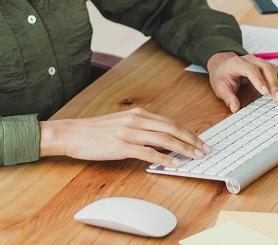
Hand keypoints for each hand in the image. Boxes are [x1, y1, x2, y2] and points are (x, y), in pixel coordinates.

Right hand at [39, 107, 211, 167]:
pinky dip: (164, 159)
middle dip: (191, 139)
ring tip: (195, 157)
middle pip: (171, 128)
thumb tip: (161, 141)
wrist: (73, 133)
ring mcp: (129, 133)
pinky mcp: (122, 146)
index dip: (187, 131)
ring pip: (164, 139)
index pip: (169, 121)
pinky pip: (148, 153)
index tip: (199, 140)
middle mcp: (135, 120)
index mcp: (137, 114)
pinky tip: (174, 164)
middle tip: (205, 149)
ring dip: (183, 149)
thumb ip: (140, 128)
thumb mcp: (120, 123)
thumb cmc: (95, 131)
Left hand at [206, 51, 277, 112]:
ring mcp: (260, 62)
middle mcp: (251, 60)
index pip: (251, 69)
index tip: (265, 92)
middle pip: (266, 68)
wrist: (222, 64)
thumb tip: (235, 108)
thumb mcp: (219, 86)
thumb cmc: (222, 74)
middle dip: (274, 84)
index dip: (259, 80)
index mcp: (237, 63)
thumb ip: (228, 97)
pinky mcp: (267, 66)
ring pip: (275, 68)